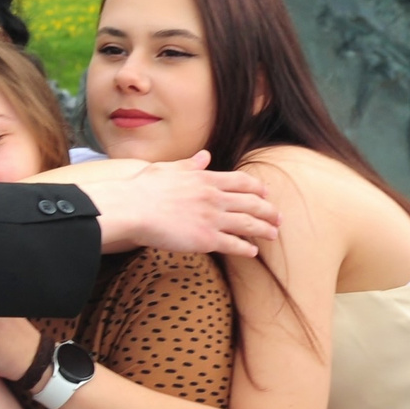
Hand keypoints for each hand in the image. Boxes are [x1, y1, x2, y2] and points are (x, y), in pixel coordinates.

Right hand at [76, 152, 278, 258]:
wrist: (131, 208)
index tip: (266, 193)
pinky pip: (233, 244)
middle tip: (278, 218)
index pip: (241, 182)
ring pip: (248, 224)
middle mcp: (214, 197)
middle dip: (269, 211)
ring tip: (273, 235)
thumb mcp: (167, 169)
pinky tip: (252, 252)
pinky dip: (246, 248)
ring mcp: (212, 218)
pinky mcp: (205, 239)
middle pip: (252, 203)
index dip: (258, 188)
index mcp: (205, 179)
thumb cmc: (142, 189)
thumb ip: (189, 164)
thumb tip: (204, 156)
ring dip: (264, 229)